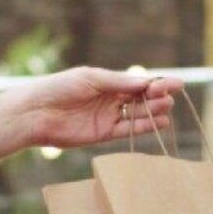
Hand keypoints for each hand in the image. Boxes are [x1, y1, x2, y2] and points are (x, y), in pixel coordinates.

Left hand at [15, 67, 182, 148]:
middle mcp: (111, 99)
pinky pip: (128, 130)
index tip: (176, 83)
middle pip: (141, 98)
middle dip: (158, 96)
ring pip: (137, 114)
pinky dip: (144, 128)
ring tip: (169, 108)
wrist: (36, 113)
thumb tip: (145, 82)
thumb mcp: (90, 79)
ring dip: (154, 111)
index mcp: (108, 82)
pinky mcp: (103, 134)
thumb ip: (118, 83)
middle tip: (171, 96)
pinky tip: (160, 123)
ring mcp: (108, 116)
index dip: (158, 83)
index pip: (139, 83)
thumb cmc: (59, 88)